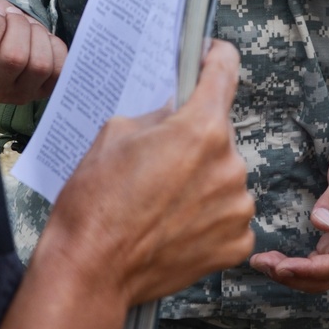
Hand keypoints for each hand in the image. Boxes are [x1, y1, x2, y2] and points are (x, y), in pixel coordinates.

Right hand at [0, 0, 65, 103]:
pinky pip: (59, 69)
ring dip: (37, 35)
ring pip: (39, 65)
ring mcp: (20, 93)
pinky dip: (54, 47)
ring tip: (28, 26)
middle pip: (14, 59)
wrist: (0, 26)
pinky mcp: (43, 89)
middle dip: (18, 26)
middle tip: (13, 14)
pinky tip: (43, 38)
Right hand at [43, 41, 255, 309]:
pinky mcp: (236, 243)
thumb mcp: (114, 134)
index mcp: (201, 129)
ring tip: (162, 199)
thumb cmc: (94, 205)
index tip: (210, 56)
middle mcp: (229, 166)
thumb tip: (175, 110)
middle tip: (158, 157)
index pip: (225, 72)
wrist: (90, 272)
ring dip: (202, 179)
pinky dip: (208, 215)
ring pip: (224, 175)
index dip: (215, 58)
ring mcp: (237, 208)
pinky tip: (175, 224)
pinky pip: (228, 214)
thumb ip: (156, 115)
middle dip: (194, 137)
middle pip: (219, 133)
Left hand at [249, 141, 328, 293]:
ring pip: (321, 277)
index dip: (307, 270)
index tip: (280, 266)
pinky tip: (276, 260)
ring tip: (261, 262)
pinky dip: (297, 268)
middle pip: (327, 277)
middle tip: (260, 262)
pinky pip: (319, 266)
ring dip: (292, 275)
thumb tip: (319, 223)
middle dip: (293, 276)